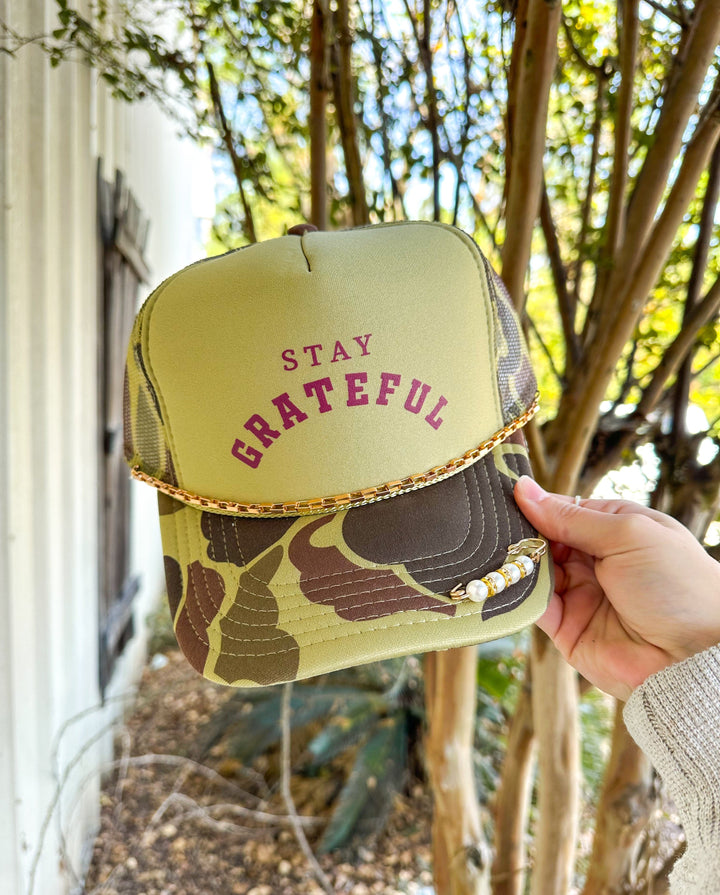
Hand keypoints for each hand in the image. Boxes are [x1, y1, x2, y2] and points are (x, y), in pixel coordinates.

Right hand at [514, 476, 719, 699]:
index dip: (536, 506)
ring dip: (516, 563)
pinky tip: (502, 580)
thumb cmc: (676, 585)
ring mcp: (581, 594)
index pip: (564, 511)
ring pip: (535, 572)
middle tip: (491, 527)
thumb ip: (570, 517)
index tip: (505, 499)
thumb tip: (523, 488)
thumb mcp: (625, 535)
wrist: (696, 657)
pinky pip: (534, 607)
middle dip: (521, 535)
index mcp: (615, 530)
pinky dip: (517, 594)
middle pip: (545, 541)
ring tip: (493, 553)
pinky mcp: (568, 629)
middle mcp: (595, 560)